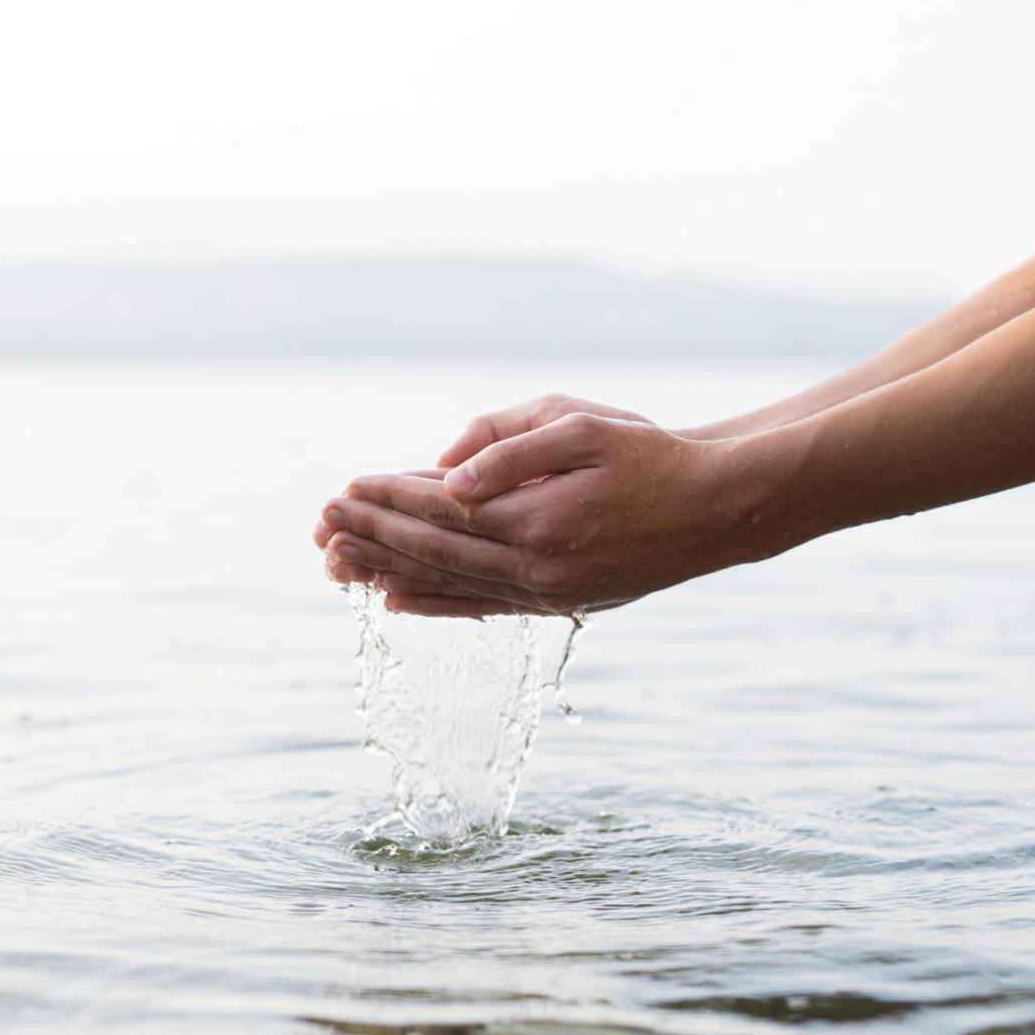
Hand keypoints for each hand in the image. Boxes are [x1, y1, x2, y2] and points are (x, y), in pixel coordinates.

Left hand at [313, 394, 652, 610]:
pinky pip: (479, 608)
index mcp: (537, 519)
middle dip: (371, 536)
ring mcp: (544, 593)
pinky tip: (393, 602)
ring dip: (387, 572)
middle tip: (320, 525)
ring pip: (448, 584)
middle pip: (432, 551)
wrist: (714, 509)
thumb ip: (512, 447)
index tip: (343, 488)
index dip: (387, 497)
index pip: (440, 508)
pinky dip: (432, 605)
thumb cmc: (652, 456)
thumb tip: (448, 473)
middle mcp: (534, 567)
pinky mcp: (555, 604)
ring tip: (336, 563)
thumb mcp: (585, 426)